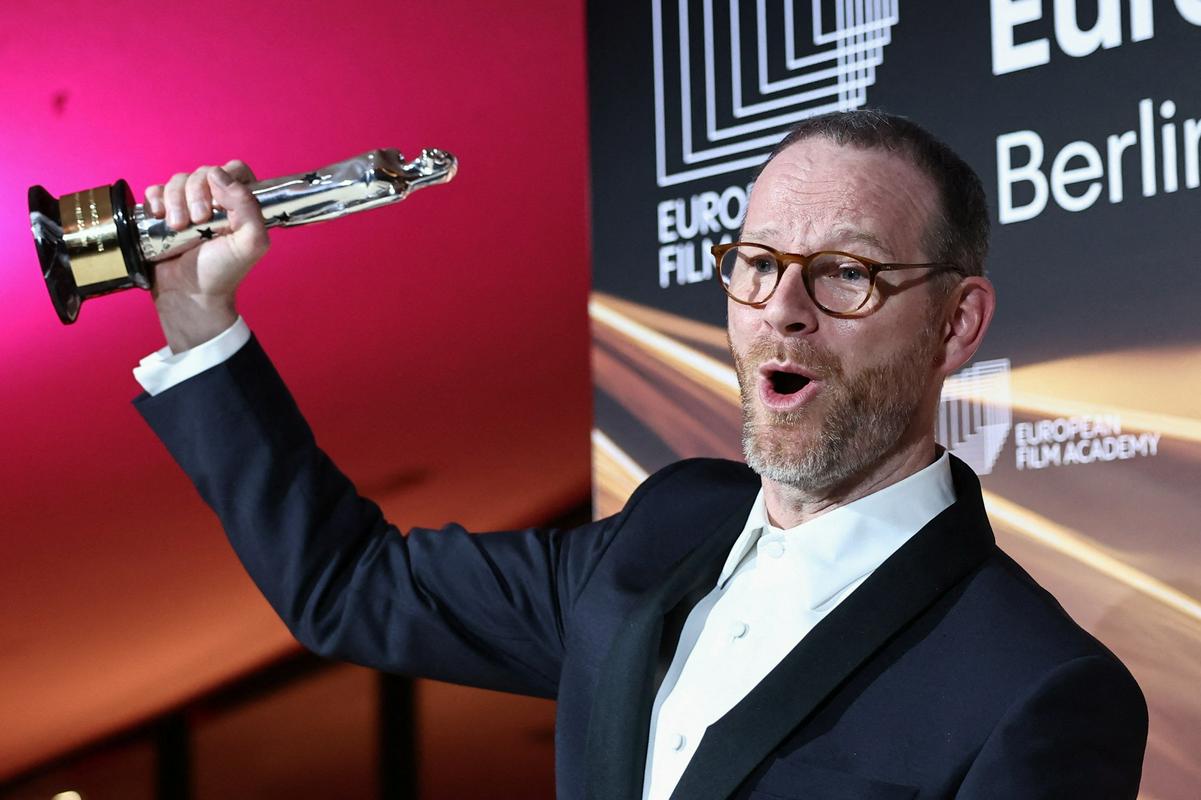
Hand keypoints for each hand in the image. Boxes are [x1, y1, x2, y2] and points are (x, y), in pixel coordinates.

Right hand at [142, 161, 269, 351]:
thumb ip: (248, 207)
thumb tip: (219, 174)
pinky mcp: (163, 213)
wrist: (188, 295)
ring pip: (178, 180)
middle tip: (196, 221)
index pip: (235, 170)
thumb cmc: (222, 272)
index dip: (225, 178)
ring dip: (174, 201)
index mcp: (240, 205)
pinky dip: (155, 199)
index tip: (218, 202)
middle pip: (203, 172)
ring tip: (177, 228)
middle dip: (196, 194)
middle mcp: (215, 202)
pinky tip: (159, 218)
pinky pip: (155, 190)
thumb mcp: (250, 243)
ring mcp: (187, 206)